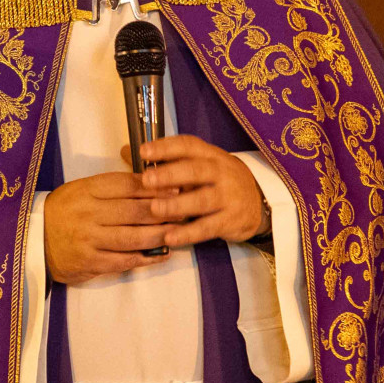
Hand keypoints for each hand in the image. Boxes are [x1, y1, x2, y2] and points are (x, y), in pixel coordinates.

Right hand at [43, 169, 168, 284]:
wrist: (33, 240)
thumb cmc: (65, 211)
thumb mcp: (83, 190)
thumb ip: (113, 188)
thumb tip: (152, 184)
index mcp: (86, 191)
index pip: (126, 185)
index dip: (154, 187)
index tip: (175, 187)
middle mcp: (88, 214)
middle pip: (134, 211)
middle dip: (163, 211)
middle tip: (184, 210)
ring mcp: (89, 240)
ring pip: (132, 238)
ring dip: (159, 236)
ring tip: (177, 232)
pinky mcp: (90, 262)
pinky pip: (123, 260)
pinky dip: (146, 258)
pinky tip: (161, 254)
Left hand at [133, 135, 267, 248]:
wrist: (258, 202)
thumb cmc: (217, 181)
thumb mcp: (197, 165)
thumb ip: (165, 161)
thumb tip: (125, 151)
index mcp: (210, 154)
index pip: (188, 145)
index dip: (166, 147)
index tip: (143, 151)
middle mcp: (221, 172)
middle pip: (196, 170)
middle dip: (170, 175)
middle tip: (146, 180)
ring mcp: (229, 196)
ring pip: (203, 200)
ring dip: (177, 204)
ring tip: (155, 209)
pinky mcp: (231, 220)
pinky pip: (208, 227)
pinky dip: (188, 234)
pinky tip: (169, 237)